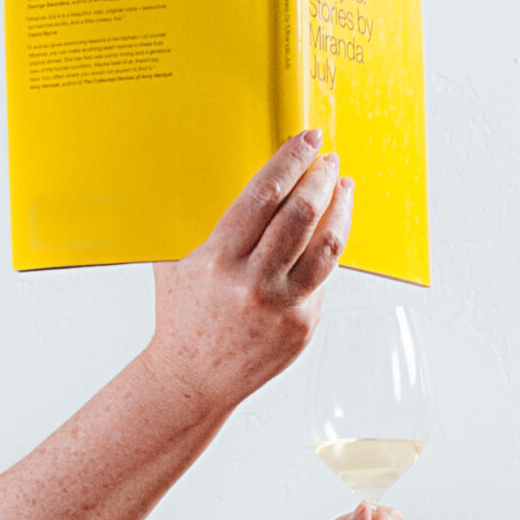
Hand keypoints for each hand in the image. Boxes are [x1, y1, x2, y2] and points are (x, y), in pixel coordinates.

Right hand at [145, 131, 352, 407]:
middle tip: (329, 160)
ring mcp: (283, 307)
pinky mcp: (303, 326)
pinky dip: (327, 249)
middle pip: (302, 215)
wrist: (192, 379)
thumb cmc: (182, 315)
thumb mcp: (176, 263)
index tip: (307, 140)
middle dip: (320, 179)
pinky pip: (322, 278)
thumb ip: (199, 223)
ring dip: (341, 210)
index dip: (291, 161)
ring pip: (327, 247)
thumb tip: (217, 171)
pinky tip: (328, 231)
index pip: (264, 196)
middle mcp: (253, 283)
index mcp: (218, 260)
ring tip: (343, 188)